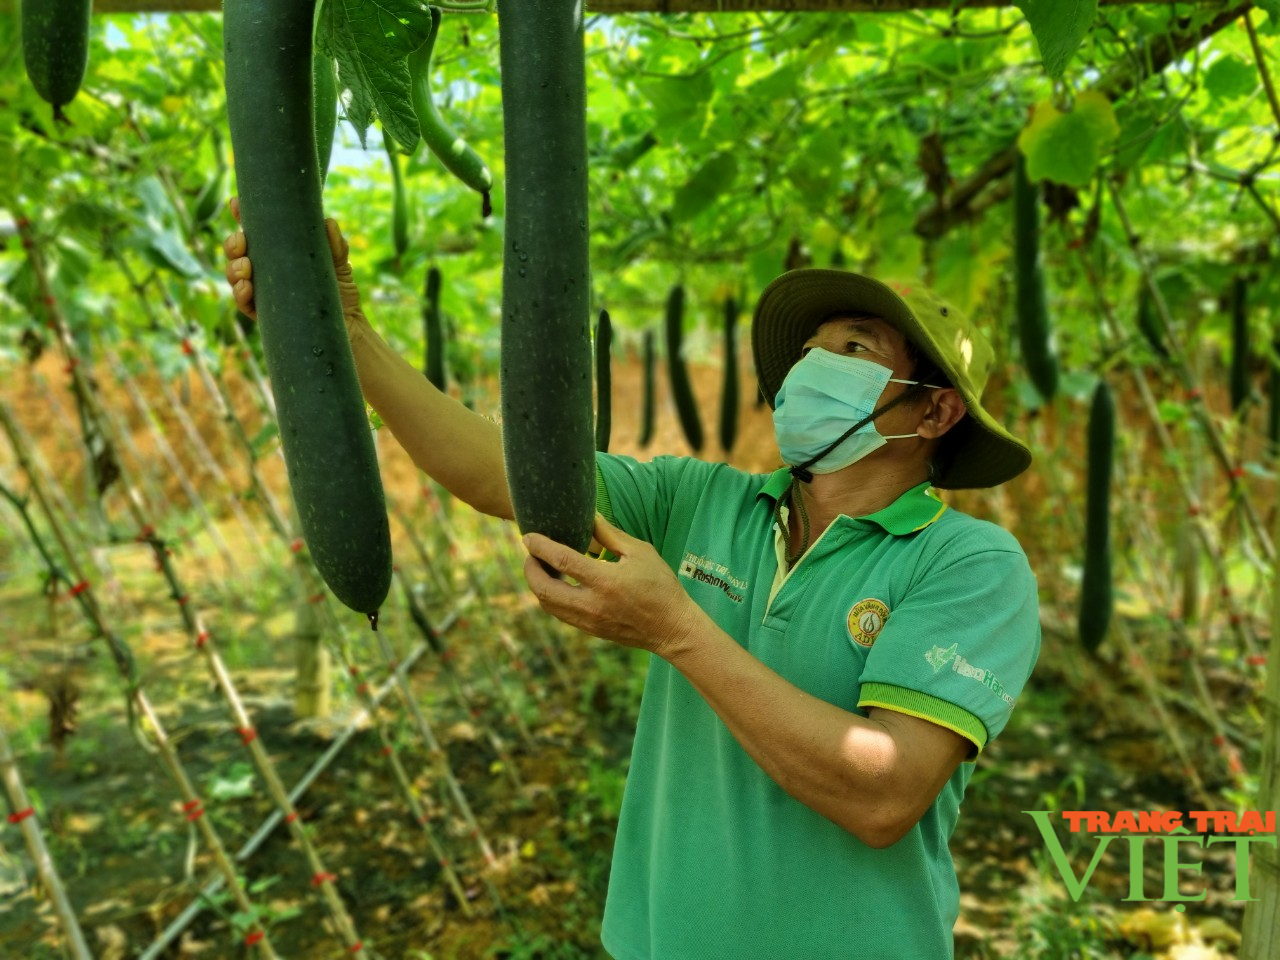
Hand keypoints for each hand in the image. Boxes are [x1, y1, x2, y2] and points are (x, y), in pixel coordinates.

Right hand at [222, 196, 365, 324]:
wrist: (348, 328)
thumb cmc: (340, 293)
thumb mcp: (339, 265)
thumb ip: (335, 246)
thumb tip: (328, 223)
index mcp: (278, 253)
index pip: (255, 232)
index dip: (241, 216)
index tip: (236, 204)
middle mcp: (265, 271)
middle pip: (238, 253)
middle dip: (233, 244)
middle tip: (242, 242)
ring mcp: (262, 292)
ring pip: (235, 277)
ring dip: (234, 269)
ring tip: (245, 267)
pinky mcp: (265, 315)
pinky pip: (244, 304)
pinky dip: (240, 294)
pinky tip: (246, 287)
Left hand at [522, 514, 706, 657]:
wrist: (672, 628)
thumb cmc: (660, 586)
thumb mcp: (640, 552)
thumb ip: (610, 534)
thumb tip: (588, 515)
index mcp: (605, 581)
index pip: (561, 562)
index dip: (540, 547)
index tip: (528, 536)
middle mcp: (592, 604)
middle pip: (544, 589)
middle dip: (530, 569)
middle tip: (530, 553)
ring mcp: (589, 621)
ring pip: (548, 604)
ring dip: (537, 584)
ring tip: (541, 566)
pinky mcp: (590, 630)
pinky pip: (559, 613)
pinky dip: (550, 597)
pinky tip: (556, 583)